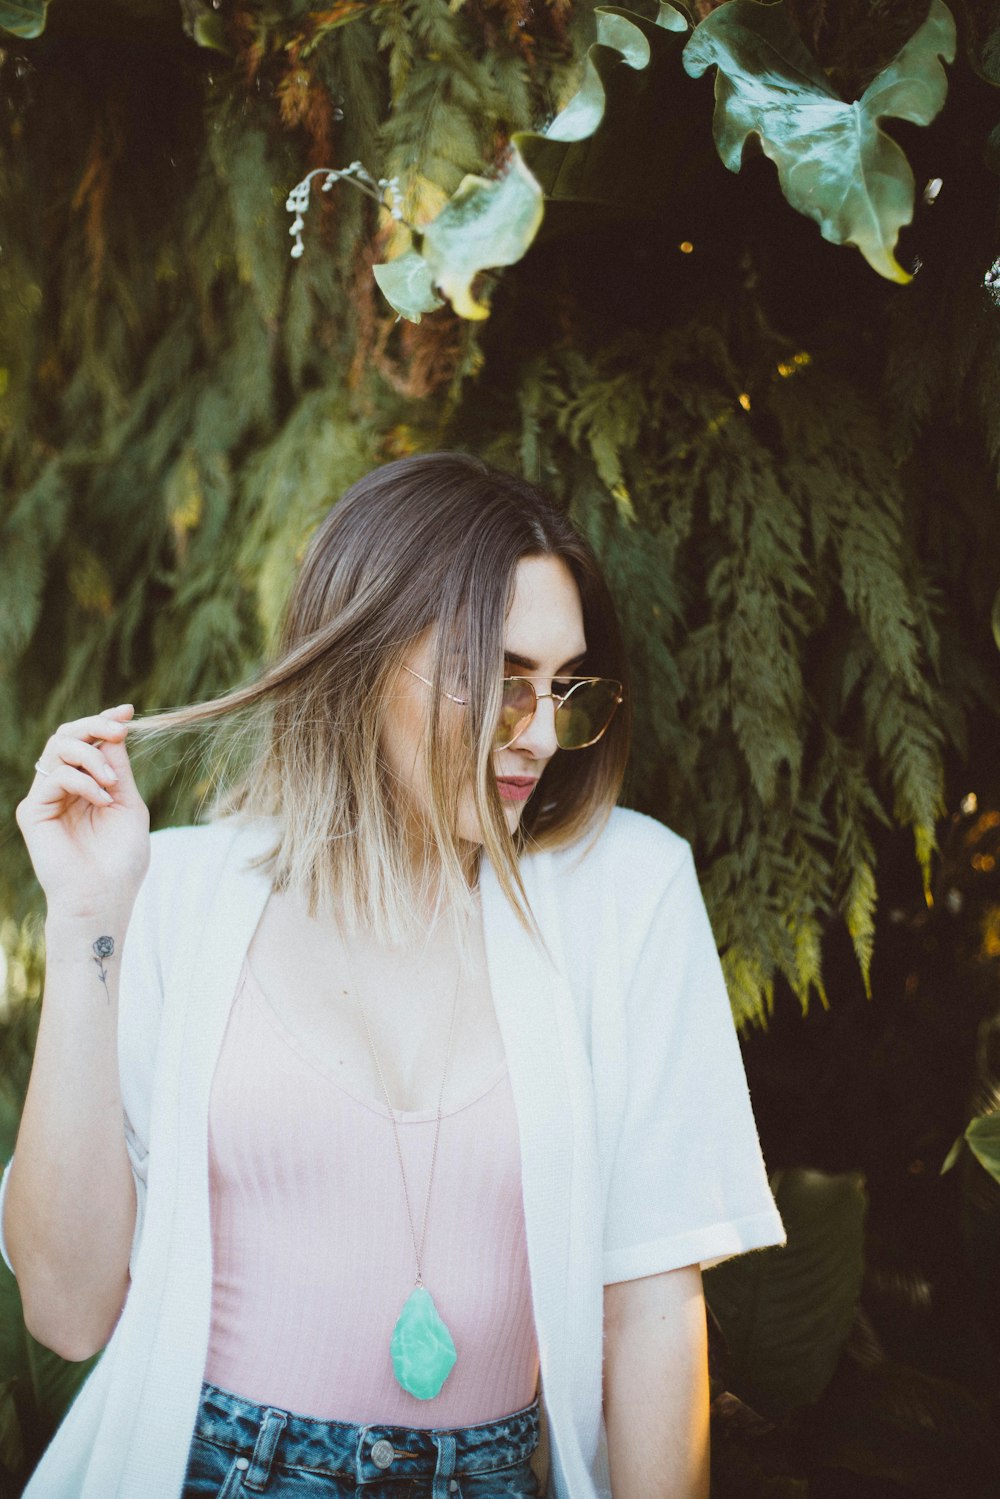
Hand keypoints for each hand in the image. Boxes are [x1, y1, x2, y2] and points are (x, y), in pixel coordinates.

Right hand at [15, 705, 150, 919]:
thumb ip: (118, 769)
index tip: (128, 711)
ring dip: (91, 756)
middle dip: (95, 725)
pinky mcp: (32, 812)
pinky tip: (101, 799)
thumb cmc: (121, 860)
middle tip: (119, 729)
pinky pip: (54, 776)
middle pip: (67, 736)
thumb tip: (115, 730)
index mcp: (87, 785)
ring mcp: (46, 798)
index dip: (105, 721)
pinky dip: (82, 781)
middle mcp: (63, 788)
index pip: (89, 743)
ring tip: (112, 782)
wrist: (103, 898)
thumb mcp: (128, 804)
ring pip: (58, 748)